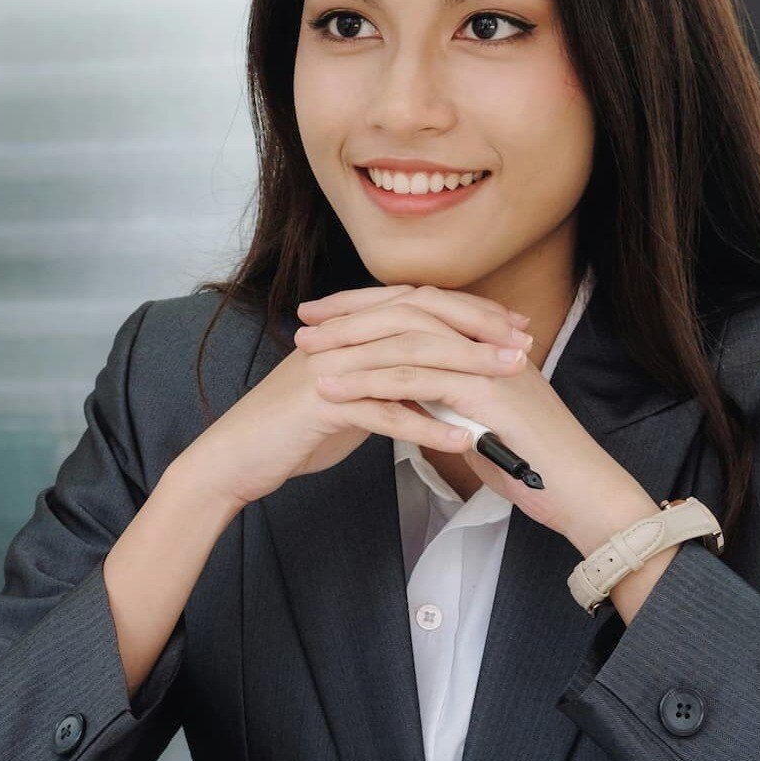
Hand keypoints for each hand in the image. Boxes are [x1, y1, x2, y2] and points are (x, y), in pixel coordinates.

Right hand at [171, 284, 536, 508]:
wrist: (236, 456)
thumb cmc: (292, 429)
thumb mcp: (348, 395)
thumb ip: (384, 380)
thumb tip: (430, 382)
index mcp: (349, 329)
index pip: (418, 304)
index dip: (469, 311)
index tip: (513, 326)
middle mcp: (341, 337)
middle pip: (420, 320)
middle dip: (477, 330)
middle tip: (522, 345)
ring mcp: (330, 366)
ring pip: (409, 359)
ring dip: (464, 370)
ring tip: (507, 382)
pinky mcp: (320, 401)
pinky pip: (382, 410)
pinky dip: (425, 425)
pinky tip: (460, 439)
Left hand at [292, 284, 657, 555]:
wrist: (582, 491)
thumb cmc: (536, 463)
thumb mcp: (481, 419)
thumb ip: (450, 398)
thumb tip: (410, 393)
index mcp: (485, 343)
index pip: (419, 307)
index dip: (369, 306)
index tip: (325, 313)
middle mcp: (487, 344)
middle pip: (409, 310)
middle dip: (350, 314)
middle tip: (304, 322)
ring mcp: (489, 365)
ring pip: (407, 340)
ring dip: (351, 345)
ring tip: (307, 352)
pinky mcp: (486, 395)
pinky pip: (418, 380)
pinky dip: (371, 381)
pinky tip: (335, 388)